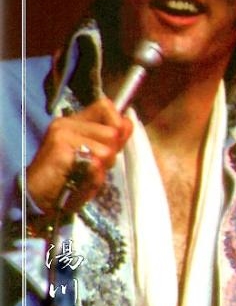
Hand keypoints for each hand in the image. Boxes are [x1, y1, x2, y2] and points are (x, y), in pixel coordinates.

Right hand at [26, 97, 132, 213]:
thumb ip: (111, 139)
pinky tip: (79, 181)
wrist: (37, 199)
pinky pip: (94, 164)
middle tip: (93, 166)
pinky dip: (93, 178)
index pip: (106, 106)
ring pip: (107, 150)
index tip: (113, 145)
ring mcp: (62, 135)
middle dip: (111, 154)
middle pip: (113, 132)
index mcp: (74, 121)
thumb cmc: (68, 179)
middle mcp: (67, 123)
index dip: (118, 125)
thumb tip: (128, 124)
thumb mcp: (94, 156)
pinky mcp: (60, 150)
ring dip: (102, 168)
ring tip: (84, 174)